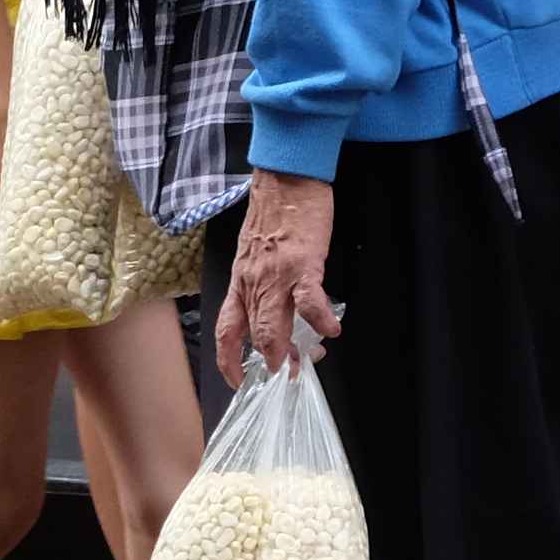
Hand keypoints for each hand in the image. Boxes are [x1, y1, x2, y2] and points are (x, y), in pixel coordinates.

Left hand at [218, 171, 344, 383]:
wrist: (285, 179)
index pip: (227, 329)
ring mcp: (277, 274)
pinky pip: (310, 300)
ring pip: (276, 324)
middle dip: (270, 360)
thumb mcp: (253, 252)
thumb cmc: (272, 212)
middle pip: (255, 334)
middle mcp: (254, 281)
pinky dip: (321, 320)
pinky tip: (331, 330)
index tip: (236, 379)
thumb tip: (270, 311)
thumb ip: (258, 282)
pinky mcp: (303, 263)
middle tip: (285, 372)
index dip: (228, 360)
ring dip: (290, 349)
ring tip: (306, 359)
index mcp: (241, 281)